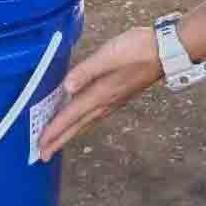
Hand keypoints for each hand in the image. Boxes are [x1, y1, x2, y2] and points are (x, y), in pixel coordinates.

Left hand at [38, 26, 162, 161]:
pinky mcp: (118, 96)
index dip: (54, 130)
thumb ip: (86, 71)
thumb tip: (66, 87)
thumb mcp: (108, 55)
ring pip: (85, 123)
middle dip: (58, 140)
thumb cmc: (138, 50)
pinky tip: (80, 121)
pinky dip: (82, 123)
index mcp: (100, 93)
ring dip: (69, 134)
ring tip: (56, 143)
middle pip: (77, 126)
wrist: (166, 51)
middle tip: (42, 155)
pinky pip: (94, 116)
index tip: (40, 146)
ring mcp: (113, 101)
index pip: (71, 115)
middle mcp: (105, 102)